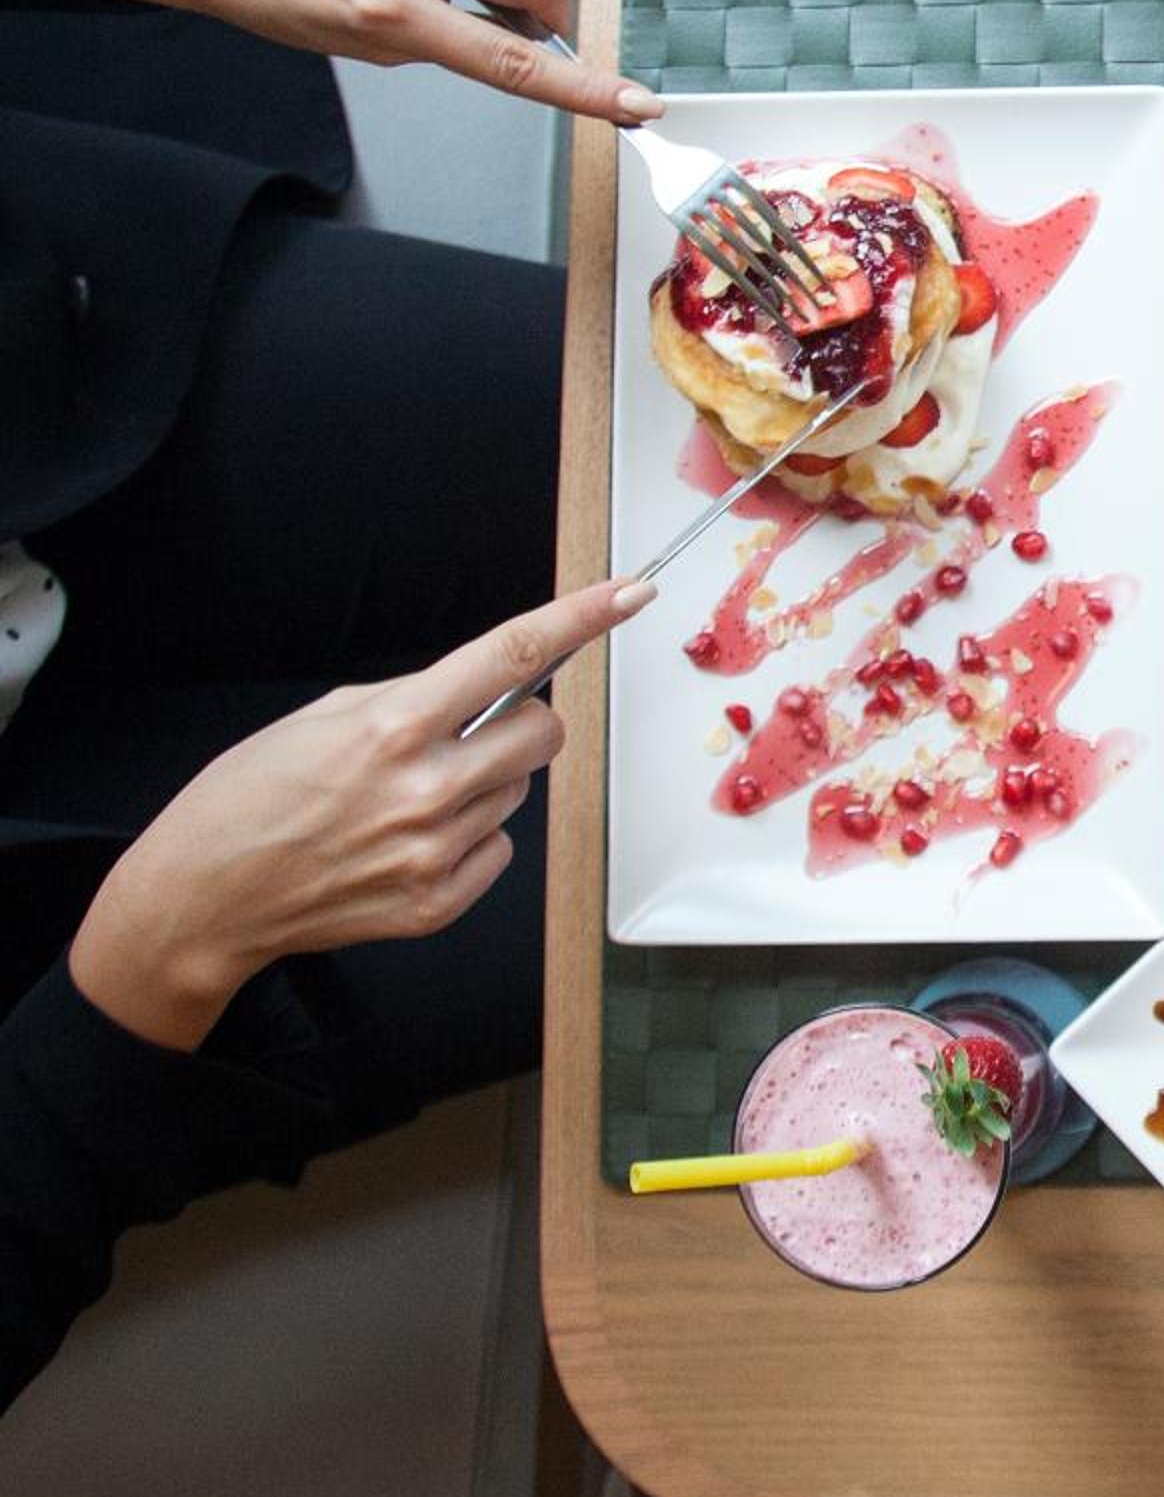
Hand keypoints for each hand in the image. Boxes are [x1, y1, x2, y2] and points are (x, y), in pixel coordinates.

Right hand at [66, 579, 655, 1052]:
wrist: (202, 897)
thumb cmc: (250, 799)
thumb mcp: (322, 720)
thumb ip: (412, 700)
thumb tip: (488, 687)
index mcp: (393, 727)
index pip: (512, 656)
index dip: (580, 619)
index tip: (628, 594)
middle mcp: (425, 789)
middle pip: (543, 732)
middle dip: (518, 723)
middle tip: (467, 734)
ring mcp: (435, 851)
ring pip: (518, 791)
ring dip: (484, 783)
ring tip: (408, 798)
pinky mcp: (438, 902)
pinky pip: (498, 848)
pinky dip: (468, 839)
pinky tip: (407, 843)